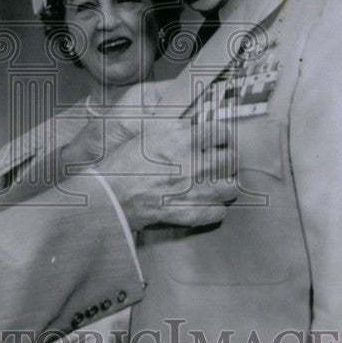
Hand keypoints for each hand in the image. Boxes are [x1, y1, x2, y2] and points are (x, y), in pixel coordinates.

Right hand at [96, 117, 237, 229]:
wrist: (110, 196)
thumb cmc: (124, 164)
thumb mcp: (148, 134)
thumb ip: (176, 129)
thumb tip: (194, 128)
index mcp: (182, 139)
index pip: (221, 131)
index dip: (220, 135)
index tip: (217, 139)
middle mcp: (194, 164)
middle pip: (231, 158)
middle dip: (225, 158)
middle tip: (217, 160)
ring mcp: (195, 191)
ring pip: (231, 187)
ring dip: (224, 183)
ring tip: (214, 182)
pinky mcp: (191, 214)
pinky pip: (220, 212)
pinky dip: (215, 208)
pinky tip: (205, 203)